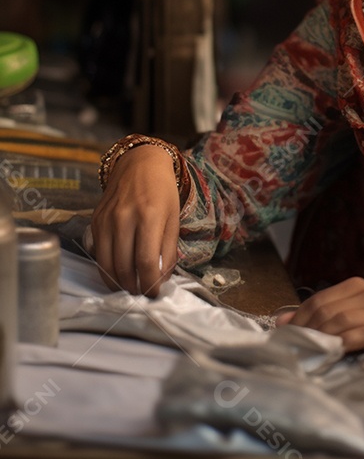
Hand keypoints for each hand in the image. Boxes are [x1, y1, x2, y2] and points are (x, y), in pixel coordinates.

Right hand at [90, 144, 181, 296]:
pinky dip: (106, 269)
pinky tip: (117, 272)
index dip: (150, 283)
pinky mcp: (95, 221)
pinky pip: (97, 253)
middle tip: (142, 293)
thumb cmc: (162, 191)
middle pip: (124, 266)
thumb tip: (161, 279)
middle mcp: (124, 218)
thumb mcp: (174, 218)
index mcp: (149, 216)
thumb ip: (168, 250)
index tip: (155, 294)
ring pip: (106, 264)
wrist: (139, 164)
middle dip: (134, 287)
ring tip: (130, 288)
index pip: (146, 261)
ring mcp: (106, 219)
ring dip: (118, 283)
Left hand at [276, 277, 363, 382]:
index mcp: (357, 286)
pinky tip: (336, 354)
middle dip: (308, 331)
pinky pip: (363, 334)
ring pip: (343, 320)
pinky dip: (345, 344)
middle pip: (328, 310)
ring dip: (323, 339)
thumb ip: (321, 318)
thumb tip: (282, 321)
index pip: (319, 299)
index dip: (300, 319)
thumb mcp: (352, 322)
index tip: (287, 338)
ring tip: (312, 355)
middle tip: (297, 351)